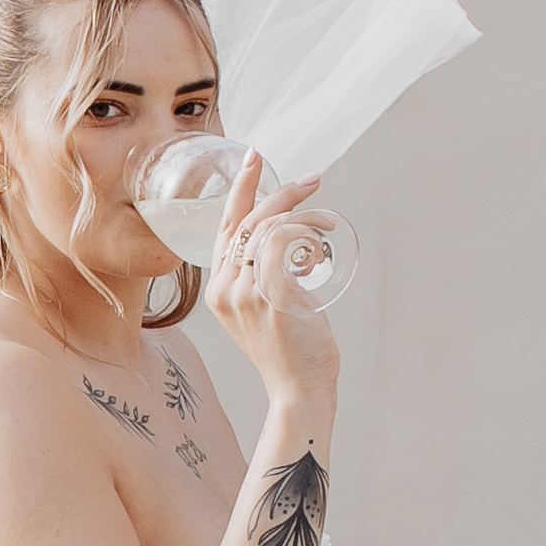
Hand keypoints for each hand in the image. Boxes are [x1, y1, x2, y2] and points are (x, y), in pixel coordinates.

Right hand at [201, 152, 340, 412]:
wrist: (299, 388)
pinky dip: (304, 230)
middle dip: (278, 192)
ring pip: (266, 229)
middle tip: (312, 180)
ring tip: (327, 220)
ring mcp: (242, 293)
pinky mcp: (268, 296)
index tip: (254, 158)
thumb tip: (293, 242)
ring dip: (302, 214)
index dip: (240, 190)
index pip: (225, 227)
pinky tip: (322, 235)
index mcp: (218, 289)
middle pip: (245, 221)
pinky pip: (280, 244)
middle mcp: (223, 288)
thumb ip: (268, 276)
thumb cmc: (293, 349)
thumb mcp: (270, 306)